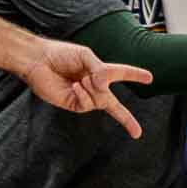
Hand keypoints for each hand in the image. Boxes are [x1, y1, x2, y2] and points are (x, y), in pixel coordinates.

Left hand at [18, 40, 153, 137]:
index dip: (135, 75)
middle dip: (128, 121)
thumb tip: (104, 87)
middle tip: (138, 133)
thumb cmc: (59, 54)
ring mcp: (83, 97)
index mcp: (99, 72)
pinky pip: (87, 104)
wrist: (36, 60)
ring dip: (93, 89)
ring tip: (80, 80)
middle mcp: (93, 87)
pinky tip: (75, 86)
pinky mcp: (72, 104)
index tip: (150, 78)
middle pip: (115, 106)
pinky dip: (83, 94)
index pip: (121, 74)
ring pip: (101, 100)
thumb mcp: (86, 56)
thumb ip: (101, 71)